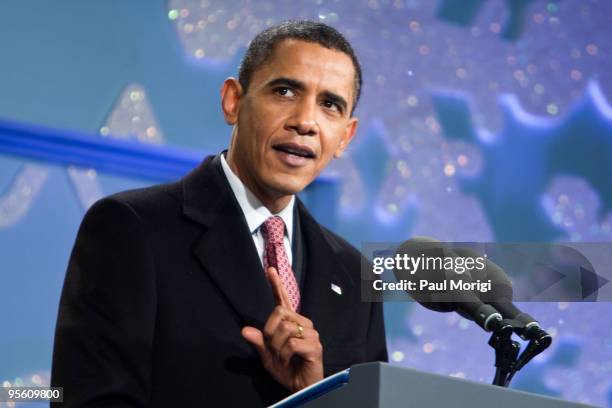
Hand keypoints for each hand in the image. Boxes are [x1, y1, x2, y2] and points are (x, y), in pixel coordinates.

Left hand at [242, 266, 323, 392]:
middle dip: (269, 331)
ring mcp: (311, 333)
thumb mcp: (267, 355)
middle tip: (273, 348)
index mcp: (291, 323)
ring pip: (284, 328)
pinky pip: (292, 343)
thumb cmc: (287, 369)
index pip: (282, 301)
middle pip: (279, 313)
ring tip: (282, 357)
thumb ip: (258, 341)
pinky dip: (284, 354)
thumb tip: (244, 330)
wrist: (301, 387)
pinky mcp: (315, 345)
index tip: (270, 270)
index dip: (276, 285)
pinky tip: (289, 360)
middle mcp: (302, 323)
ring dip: (277, 346)